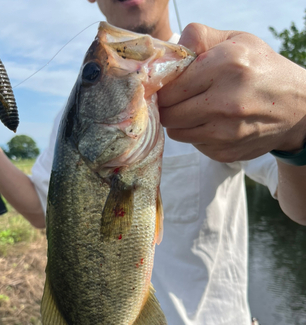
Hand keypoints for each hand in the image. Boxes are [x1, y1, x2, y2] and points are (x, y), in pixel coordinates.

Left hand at [158, 23, 305, 162]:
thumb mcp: (236, 41)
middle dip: (170, 106)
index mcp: (226, 66)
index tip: (171, 85)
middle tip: (180, 99)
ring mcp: (225, 132)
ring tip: (199, 109)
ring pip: (177, 132)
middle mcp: (225, 102)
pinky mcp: (225, 152)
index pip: (170, 87)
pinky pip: (194, 145)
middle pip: (169, 113)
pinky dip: (198, 135)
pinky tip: (214, 124)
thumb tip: (169, 50)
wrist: (296, 108)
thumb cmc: (260, 69)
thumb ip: (199, 38)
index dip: (165, 87)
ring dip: (182, 122)